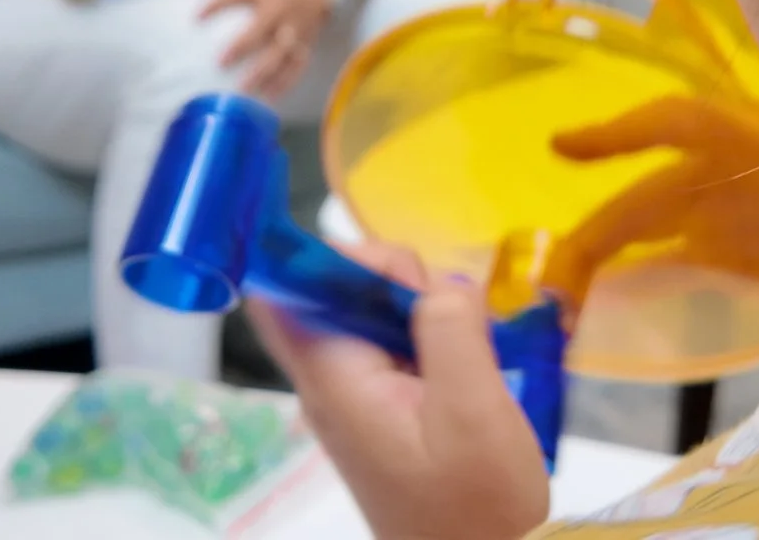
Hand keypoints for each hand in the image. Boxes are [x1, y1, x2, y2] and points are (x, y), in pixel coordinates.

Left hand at [198, 0, 329, 99]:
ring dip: (262, 72)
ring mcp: (295, 30)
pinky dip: (283, 83)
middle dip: (242, 44)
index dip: (218, 3)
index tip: (195, 17)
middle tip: (220, 62)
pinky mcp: (305, 47)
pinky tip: (267, 96)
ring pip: (280, 53)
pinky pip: (296, 68)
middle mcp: (280, 9)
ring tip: (242, 89)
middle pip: (261, 27)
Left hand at [248, 242, 549, 539]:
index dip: (327, 254)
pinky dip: (427, 338)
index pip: (283, 288)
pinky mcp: (380, 410)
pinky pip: (391, 347)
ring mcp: (353, 397)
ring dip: (419, 309)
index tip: (400, 272)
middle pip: (332, 291)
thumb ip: (450, 331)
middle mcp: (329, 383)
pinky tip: (468, 362)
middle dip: (393, 279)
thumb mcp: (474, 412)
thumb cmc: (475, 505)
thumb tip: (440, 283)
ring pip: (367, 314)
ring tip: (469, 343)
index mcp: (334, 378)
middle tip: (452, 312)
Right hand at [541, 95, 758, 305]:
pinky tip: (617, 319)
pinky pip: (698, 279)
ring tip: (568, 305)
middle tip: (558, 278)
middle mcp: (751, 178)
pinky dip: (655, 297)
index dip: (625, 134)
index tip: (567, 148)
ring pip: (665, 238)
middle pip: (659, 195)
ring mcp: (756, 225)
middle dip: (603, 230)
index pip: (685, 123)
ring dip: (616, 266)